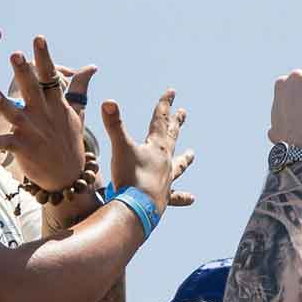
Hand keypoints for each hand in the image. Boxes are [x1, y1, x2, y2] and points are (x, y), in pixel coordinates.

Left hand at [0, 36, 93, 190]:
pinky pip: (7, 144)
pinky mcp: (24, 149)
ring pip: (16, 115)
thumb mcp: (76, 113)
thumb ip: (79, 88)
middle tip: (15, 55)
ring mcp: (33, 132)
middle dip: (24, 72)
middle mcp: (43, 115)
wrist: (68, 176)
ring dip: (4, 105)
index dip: (43, 57)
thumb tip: (91, 67)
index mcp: (55, 104)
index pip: (49, 76)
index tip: (38, 38)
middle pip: (32, 90)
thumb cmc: (69, 141)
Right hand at [98, 88, 194, 213]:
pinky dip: (183, 197)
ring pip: (179, 166)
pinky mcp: (164, 197)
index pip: (160, 120)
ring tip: (193, 154)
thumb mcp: (120, 148)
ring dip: (185, 159)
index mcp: (157, 147)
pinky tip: (192, 198)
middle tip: (183, 112)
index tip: (172, 92)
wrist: (138, 210)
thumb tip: (108, 101)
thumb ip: (114, 125)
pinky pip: (176, 196)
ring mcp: (166, 180)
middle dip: (176, 123)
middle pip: (172, 137)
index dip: (165, 104)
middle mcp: (165, 161)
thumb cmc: (130, 178)